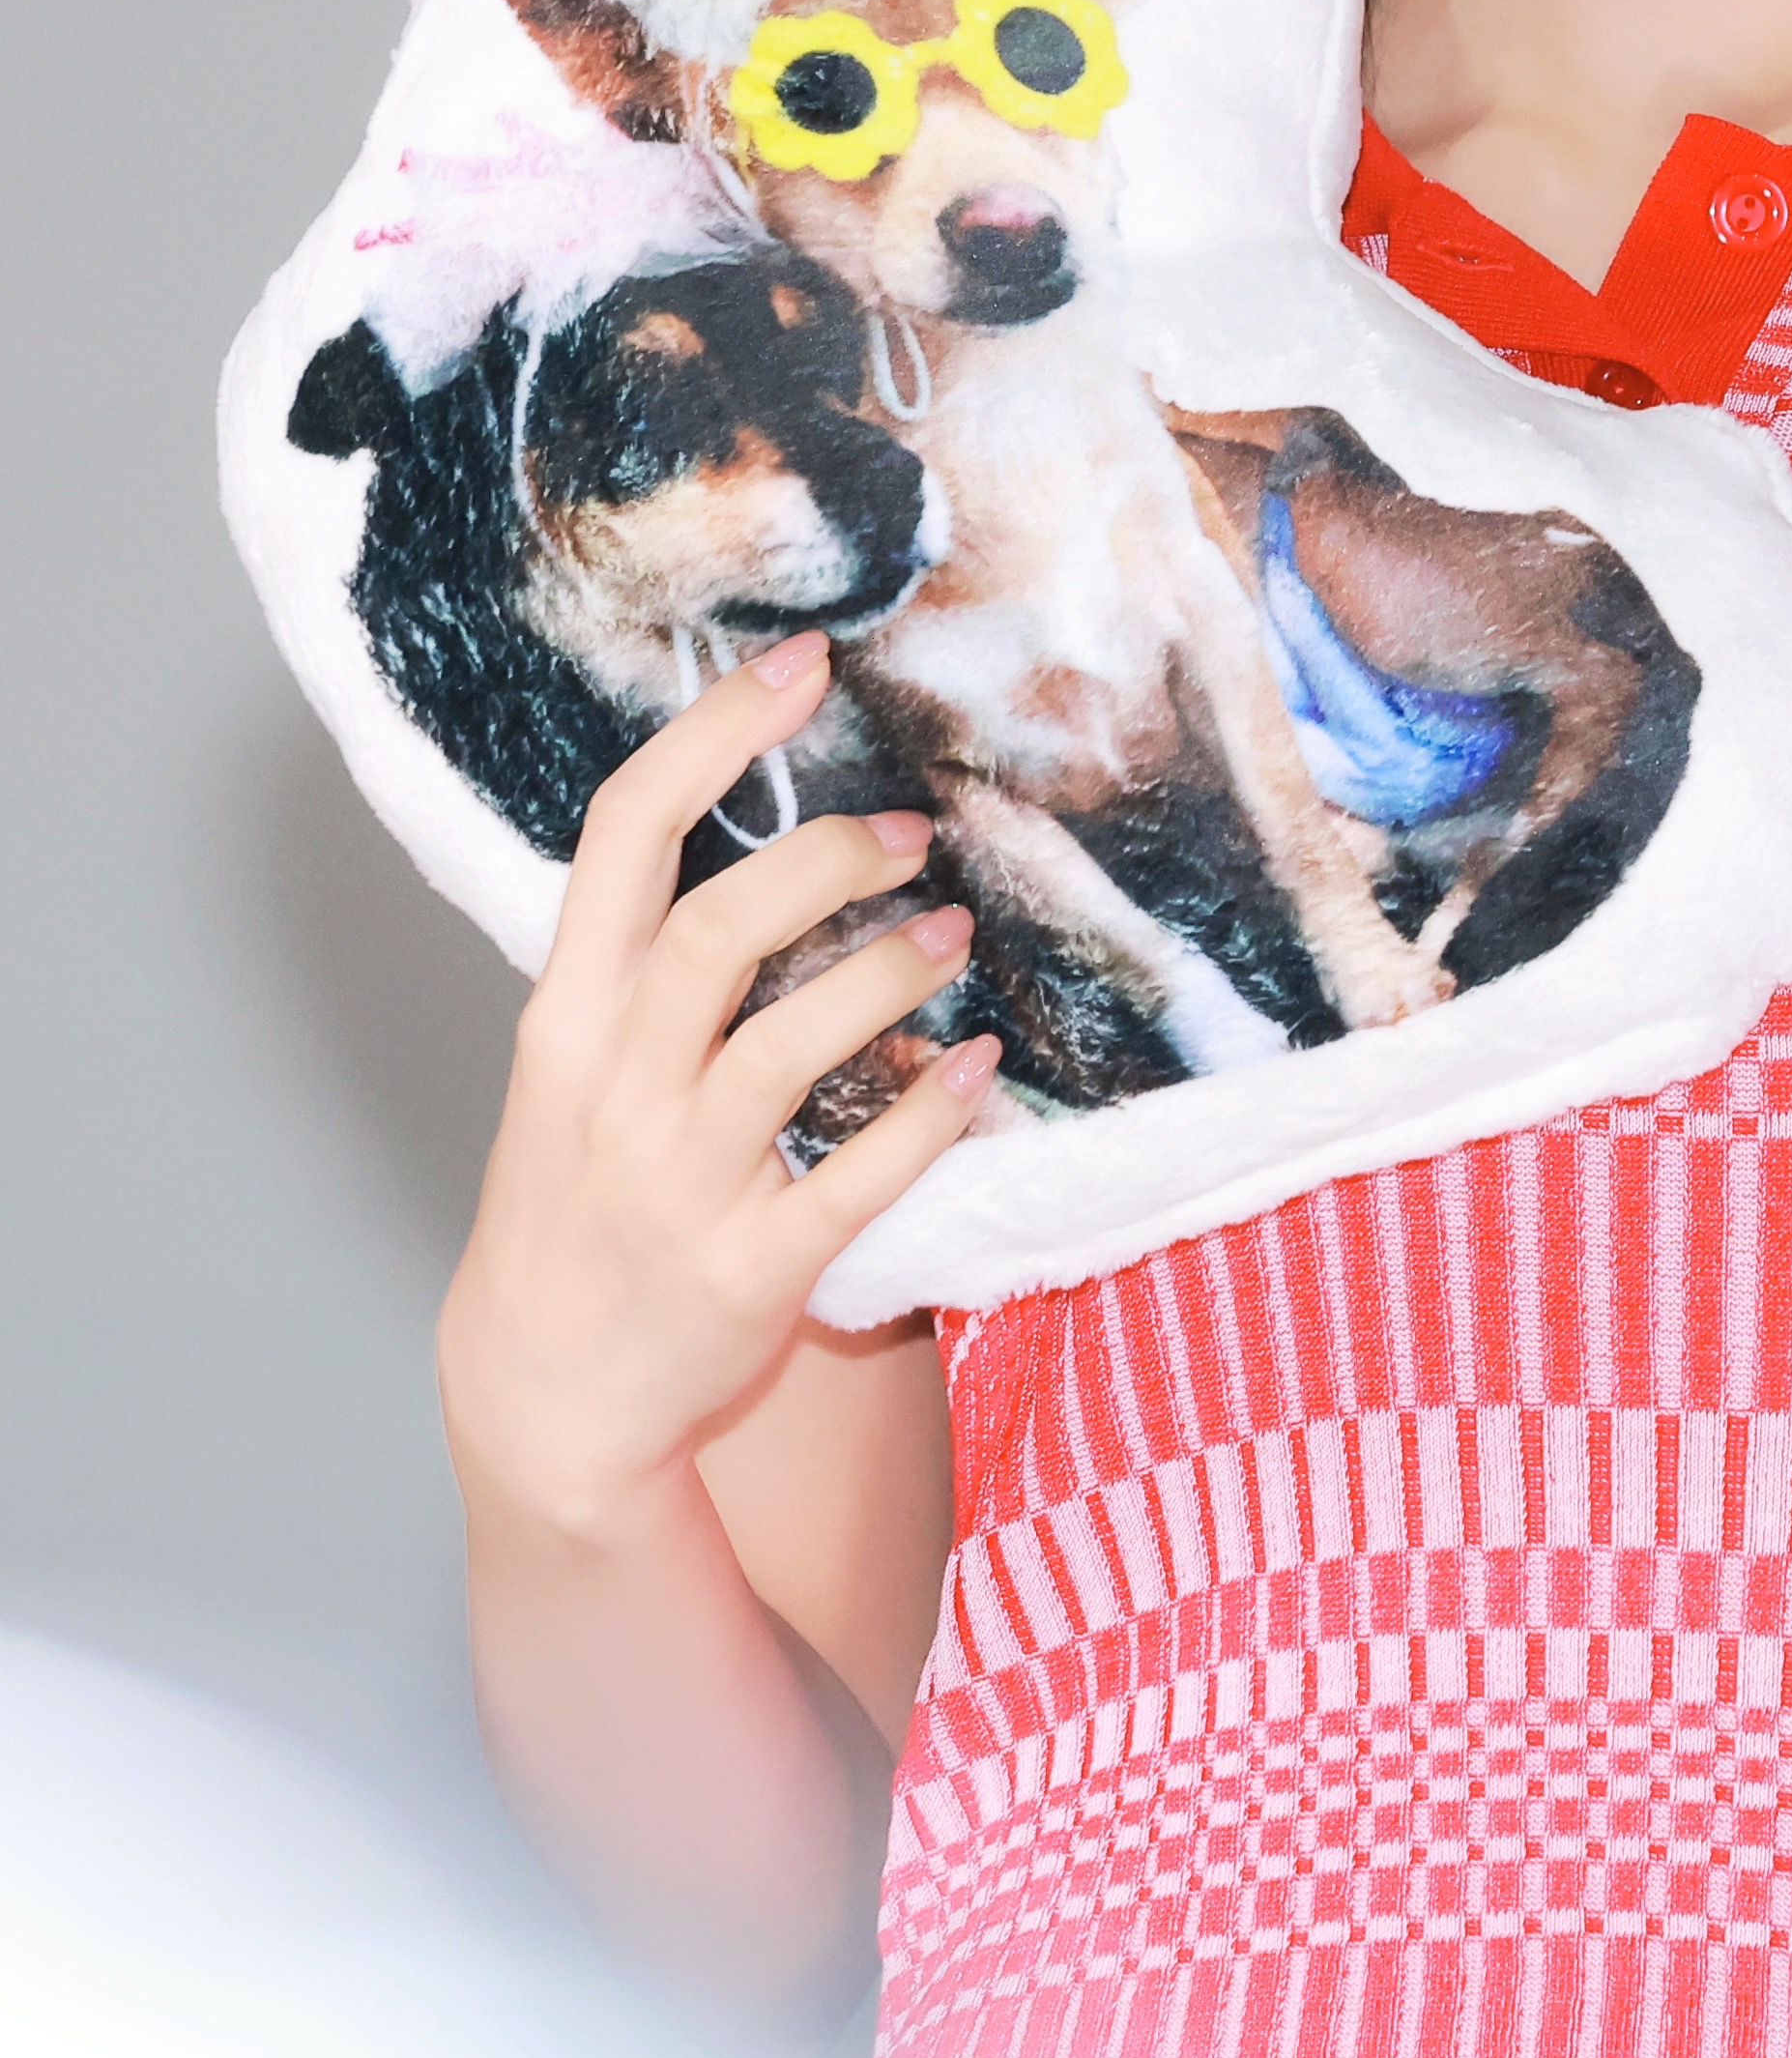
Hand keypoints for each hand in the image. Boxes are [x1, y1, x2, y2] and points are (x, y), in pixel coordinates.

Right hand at [437, 638, 997, 1533]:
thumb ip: (645, 960)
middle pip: (721, 928)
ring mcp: (678, 1183)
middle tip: (912, 832)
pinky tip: (980, 1067)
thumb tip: (770, 832)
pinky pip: (857, 1177)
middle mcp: (615, 1087)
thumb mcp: (571, 1063)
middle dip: (829, 860)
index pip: (623, 837)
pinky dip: (929, 1114)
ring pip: (792, 1047)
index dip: (714, 734)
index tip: (798, 664)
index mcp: (567, 1017)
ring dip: (889, 973)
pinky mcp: (750, 1270)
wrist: (546, 1392)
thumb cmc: (575, 1193)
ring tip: (950, 933)